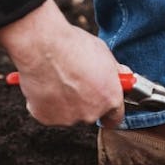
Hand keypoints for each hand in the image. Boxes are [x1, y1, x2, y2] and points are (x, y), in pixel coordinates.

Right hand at [0, 0, 124, 126]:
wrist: (42, 47)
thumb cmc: (73, 46)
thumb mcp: (104, 53)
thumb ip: (114, 73)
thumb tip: (122, 77)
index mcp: (110, 98)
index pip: (115, 117)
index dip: (109, 110)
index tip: (103, 104)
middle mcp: (91, 113)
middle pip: (90, 113)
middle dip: (85, 100)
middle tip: (75, 80)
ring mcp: (68, 118)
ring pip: (69, 113)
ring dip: (65, 101)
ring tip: (57, 78)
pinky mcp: (47, 118)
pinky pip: (49, 112)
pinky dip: (46, 102)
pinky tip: (46, 84)